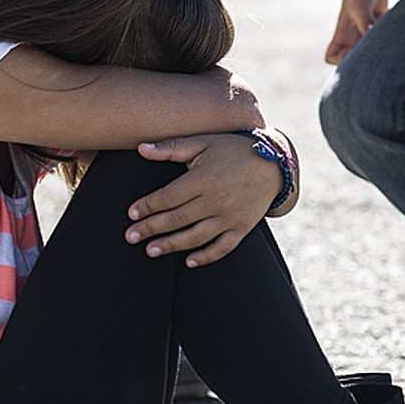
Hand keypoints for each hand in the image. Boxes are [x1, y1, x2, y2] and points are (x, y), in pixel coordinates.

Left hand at [124, 133, 280, 266]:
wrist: (273, 163)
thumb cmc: (233, 149)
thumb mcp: (204, 141)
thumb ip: (172, 147)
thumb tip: (141, 148)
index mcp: (205, 178)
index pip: (169, 197)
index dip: (148, 206)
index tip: (131, 213)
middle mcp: (216, 200)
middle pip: (177, 219)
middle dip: (151, 228)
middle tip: (130, 236)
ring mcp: (230, 216)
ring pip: (195, 237)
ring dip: (171, 245)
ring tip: (151, 250)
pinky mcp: (242, 228)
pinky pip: (221, 248)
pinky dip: (205, 257)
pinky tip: (188, 262)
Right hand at [324, 0, 388, 64]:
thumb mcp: (361, 11)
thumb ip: (366, 26)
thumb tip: (373, 41)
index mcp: (341, 35)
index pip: (331, 56)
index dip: (339, 60)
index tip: (351, 53)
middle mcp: (351, 39)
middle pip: (351, 60)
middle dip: (361, 60)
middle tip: (371, 51)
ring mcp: (364, 36)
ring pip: (367, 53)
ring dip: (375, 49)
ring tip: (380, 39)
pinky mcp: (376, 32)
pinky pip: (380, 43)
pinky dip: (386, 39)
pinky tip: (388, 27)